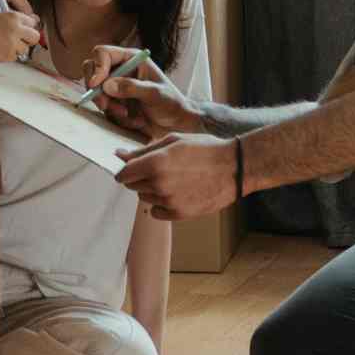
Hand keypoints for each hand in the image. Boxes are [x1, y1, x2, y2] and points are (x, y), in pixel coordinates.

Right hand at [0, 10, 42, 62]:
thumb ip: (14, 19)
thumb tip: (31, 23)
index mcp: (13, 17)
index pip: (32, 22)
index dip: (28, 27)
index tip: (25, 29)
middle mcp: (15, 29)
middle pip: (35, 36)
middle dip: (30, 38)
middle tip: (23, 39)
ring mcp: (12, 43)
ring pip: (26, 49)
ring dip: (18, 48)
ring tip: (6, 44)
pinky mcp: (8, 55)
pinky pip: (15, 56)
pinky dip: (10, 54)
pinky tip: (0, 49)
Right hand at [82, 45, 200, 135]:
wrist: (177, 124)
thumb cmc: (171, 103)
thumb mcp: (155, 94)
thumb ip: (132, 88)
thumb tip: (107, 85)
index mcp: (131, 59)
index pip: (103, 53)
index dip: (97, 67)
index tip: (96, 84)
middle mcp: (120, 70)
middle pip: (91, 70)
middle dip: (96, 90)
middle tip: (105, 105)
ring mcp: (115, 87)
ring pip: (96, 93)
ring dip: (109, 107)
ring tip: (128, 115)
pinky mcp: (114, 103)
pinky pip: (104, 109)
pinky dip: (116, 117)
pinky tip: (134, 121)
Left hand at [115, 132, 237, 218]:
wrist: (235, 167)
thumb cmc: (205, 149)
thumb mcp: (173, 141)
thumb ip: (143, 150)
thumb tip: (119, 155)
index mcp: (155, 163)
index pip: (123, 174)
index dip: (125, 170)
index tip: (132, 168)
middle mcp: (159, 184)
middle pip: (132, 186)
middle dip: (139, 178)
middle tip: (158, 169)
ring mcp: (169, 201)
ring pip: (144, 198)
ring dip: (151, 190)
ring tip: (172, 179)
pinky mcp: (180, 214)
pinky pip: (156, 212)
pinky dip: (161, 204)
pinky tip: (176, 193)